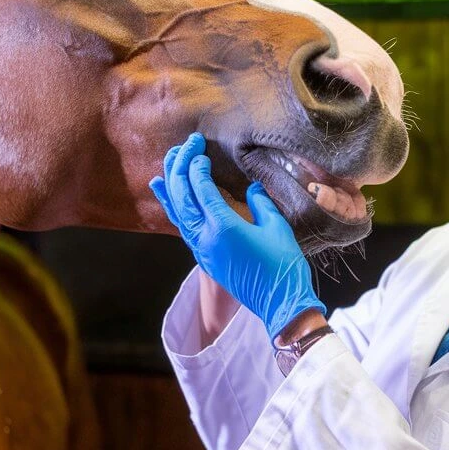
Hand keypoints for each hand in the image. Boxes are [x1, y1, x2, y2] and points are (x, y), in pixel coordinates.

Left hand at [150, 133, 325, 338]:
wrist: (280, 303)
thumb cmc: (283, 265)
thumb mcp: (276, 227)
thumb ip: (260, 202)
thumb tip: (251, 187)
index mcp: (223, 226)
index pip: (199, 188)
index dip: (196, 165)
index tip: (199, 148)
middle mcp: (205, 237)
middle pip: (182, 195)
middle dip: (180, 166)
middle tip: (185, 145)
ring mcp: (201, 249)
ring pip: (176, 211)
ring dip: (171, 184)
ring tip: (168, 161)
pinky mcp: (203, 257)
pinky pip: (181, 225)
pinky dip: (172, 206)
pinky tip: (165, 192)